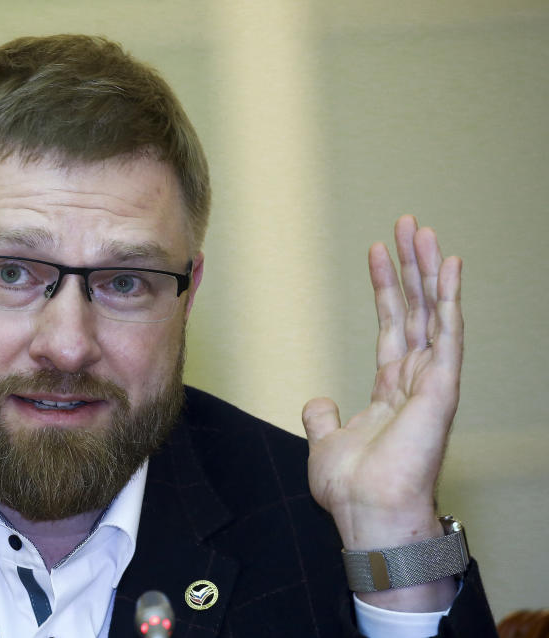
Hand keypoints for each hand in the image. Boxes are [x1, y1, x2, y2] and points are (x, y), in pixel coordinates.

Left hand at [301, 215, 462, 609]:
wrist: (366, 512)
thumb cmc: (351, 487)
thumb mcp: (326, 442)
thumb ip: (324, 417)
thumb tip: (318, 401)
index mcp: (391, 390)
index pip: (392, 327)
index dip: (386, 289)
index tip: (379, 252)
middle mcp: (415, 381)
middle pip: (415, 311)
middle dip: (409, 267)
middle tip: (406, 224)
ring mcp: (432, 382)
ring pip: (433, 312)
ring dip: (427, 270)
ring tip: (422, 230)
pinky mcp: (442, 388)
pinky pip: (447, 333)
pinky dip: (449, 298)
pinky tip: (448, 265)